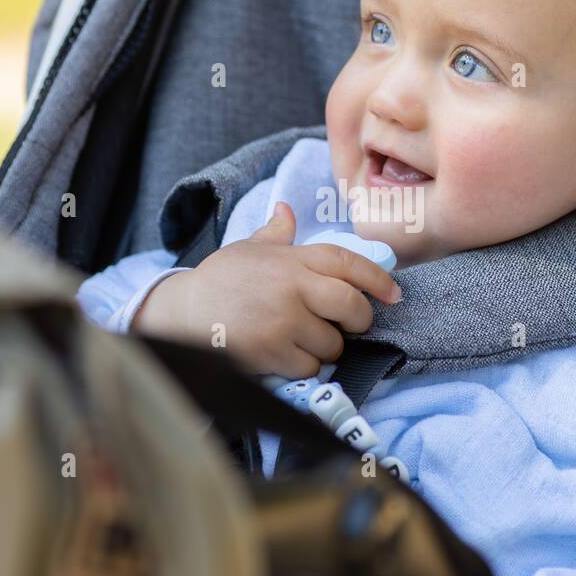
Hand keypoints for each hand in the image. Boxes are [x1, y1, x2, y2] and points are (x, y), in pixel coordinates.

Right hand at [133, 202, 400, 377]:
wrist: (181, 313)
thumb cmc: (218, 280)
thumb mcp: (247, 249)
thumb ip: (275, 234)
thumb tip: (287, 210)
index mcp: (292, 258)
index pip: (348, 263)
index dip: (378, 279)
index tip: (394, 294)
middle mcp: (293, 286)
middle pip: (351, 306)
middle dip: (359, 320)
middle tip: (350, 325)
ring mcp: (284, 320)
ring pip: (333, 343)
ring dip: (327, 348)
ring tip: (304, 340)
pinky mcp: (272, 351)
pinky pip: (311, 366)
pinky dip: (306, 366)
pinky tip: (287, 356)